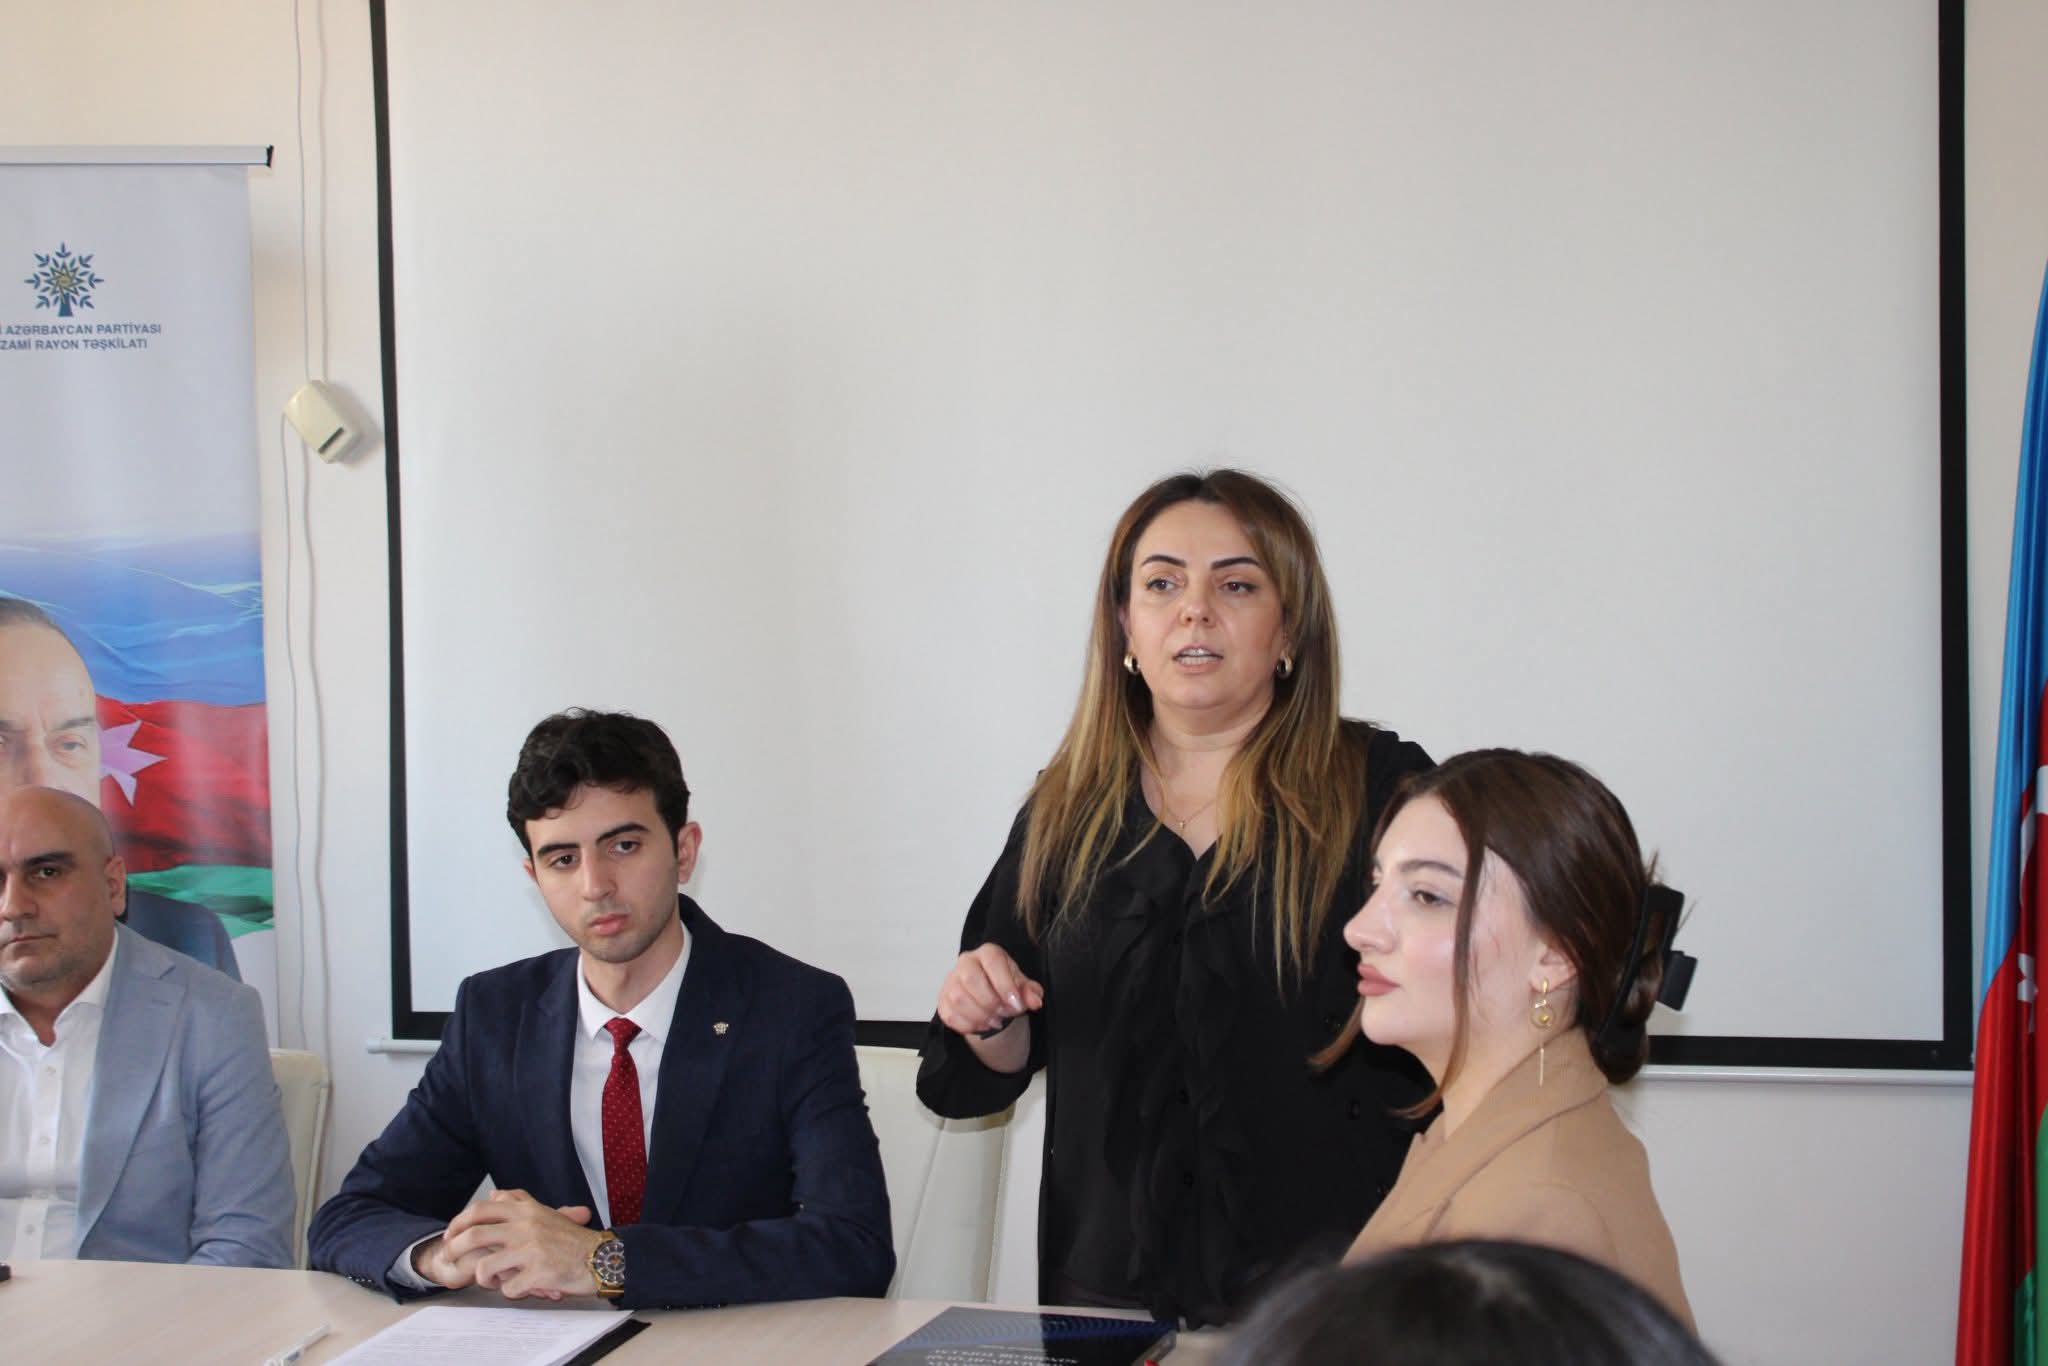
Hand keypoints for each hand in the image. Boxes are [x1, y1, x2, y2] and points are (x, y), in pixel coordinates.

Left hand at [439, 1189, 606, 1300]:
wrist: (603, 1258)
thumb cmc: (574, 1240)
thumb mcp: (545, 1213)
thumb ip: (519, 1202)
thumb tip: (495, 1194)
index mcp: (527, 1211)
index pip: (482, 1209)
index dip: (460, 1222)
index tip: (451, 1235)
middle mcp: (527, 1226)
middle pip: (475, 1235)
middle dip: (455, 1249)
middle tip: (451, 1259)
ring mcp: (532, 1250)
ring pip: (485, 1267)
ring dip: (481, 1278)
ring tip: (489, 1280)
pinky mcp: (539, 1273)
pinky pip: (509, 1289)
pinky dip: (510, 1292)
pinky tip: (520, 1288)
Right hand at [936, 944, 1043, 1037]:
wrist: (988, 994)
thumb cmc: (1005, 984)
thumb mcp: (1022, 985)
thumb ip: (1030, 992)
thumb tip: (1035, 1001)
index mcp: (988, 953)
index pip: (992, 962)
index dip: (1005, 985)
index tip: (1016, 1005)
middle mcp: (966, 962)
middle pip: (971, 979)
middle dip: (990, 1002)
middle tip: (1005, 1014)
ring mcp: (951, 981)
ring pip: (958, 998)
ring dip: (980, 1015)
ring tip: (995, 1022)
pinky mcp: (943, 1000)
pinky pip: (950, 1015)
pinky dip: (968, 1025)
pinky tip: (982, 1026)